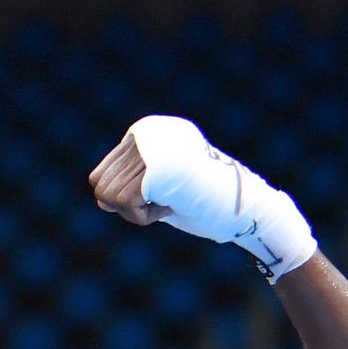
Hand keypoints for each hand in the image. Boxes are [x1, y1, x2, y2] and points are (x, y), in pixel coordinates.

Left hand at [91, 115, 317, 279]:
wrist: (247, 210)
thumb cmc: (206, 201)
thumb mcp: (159, 187)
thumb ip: (128, 187)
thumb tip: (100, 200)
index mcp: (146, 130)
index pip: (101, 174)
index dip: (126, 197)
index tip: (162, 193)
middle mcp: (144, 133)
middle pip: (99, 186)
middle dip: (128, 205)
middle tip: (166, 200)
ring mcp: (149, 149)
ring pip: (108, 197)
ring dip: (138, 212)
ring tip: (172, 200)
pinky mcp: (154, 169)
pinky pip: (125, 206)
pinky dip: (145, 217)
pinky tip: (173, 205)